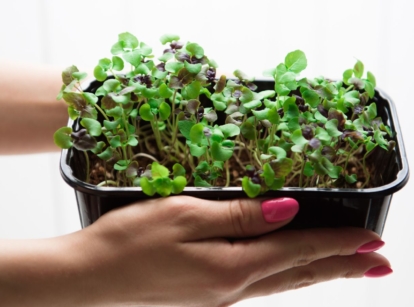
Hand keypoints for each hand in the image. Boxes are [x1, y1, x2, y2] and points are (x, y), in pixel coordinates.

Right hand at [0, 196, 390, 306]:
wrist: (88, 279)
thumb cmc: (129, 241)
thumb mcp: (185, 216)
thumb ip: (240, 216)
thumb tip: (288, 210)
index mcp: (232, 266)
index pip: (299, 250)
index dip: (337, 243)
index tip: (372, 241)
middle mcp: (232, 287)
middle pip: (300, 273)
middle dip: (342, 266)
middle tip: (378, 264)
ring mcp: (219, 295)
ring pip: (284, 283)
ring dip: (318, 274)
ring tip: (347, 270)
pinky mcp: (206, 294)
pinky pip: (262, 286)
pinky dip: (288, 278)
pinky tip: (291, 274)